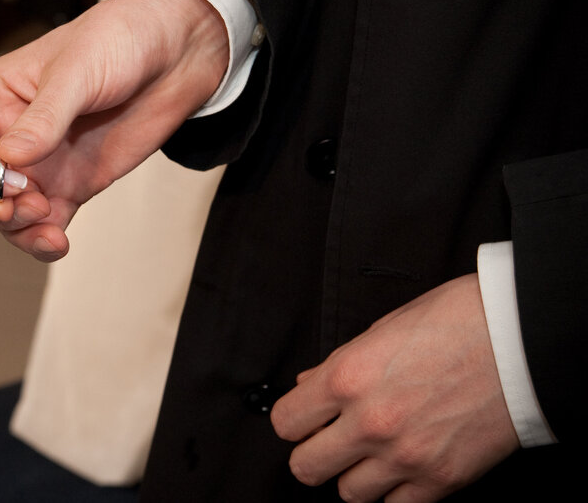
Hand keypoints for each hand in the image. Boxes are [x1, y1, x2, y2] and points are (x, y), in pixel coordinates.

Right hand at [0, 0, 227, 259]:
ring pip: (13, 214)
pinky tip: (58, 242)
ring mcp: (44, 163)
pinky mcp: (74, 183)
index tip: (2, 193)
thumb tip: (8, 158)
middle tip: (33, 207)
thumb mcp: (77, 71)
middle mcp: (13, 135)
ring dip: (23, 230)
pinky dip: (47, 238)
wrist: (178, 51)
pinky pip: (49, 221)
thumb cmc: (120, 38)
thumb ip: (43, 118)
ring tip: (49, 230)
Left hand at [269, 274, 518, 501]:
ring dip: (354, 476)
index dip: (294, 420)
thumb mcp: (382, 329)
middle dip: (313, 454)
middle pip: (305, 468)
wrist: (523, 341)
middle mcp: (369, 422)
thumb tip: (308, 384)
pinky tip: (404, 467)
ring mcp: (405, 456)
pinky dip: (395, 492)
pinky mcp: (442, 479)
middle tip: (330, 441)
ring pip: (348, 494)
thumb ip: (338, 364)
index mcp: (347, 378)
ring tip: (372, 454)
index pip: (285, 423)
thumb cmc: (458, 322)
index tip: (306, 418)